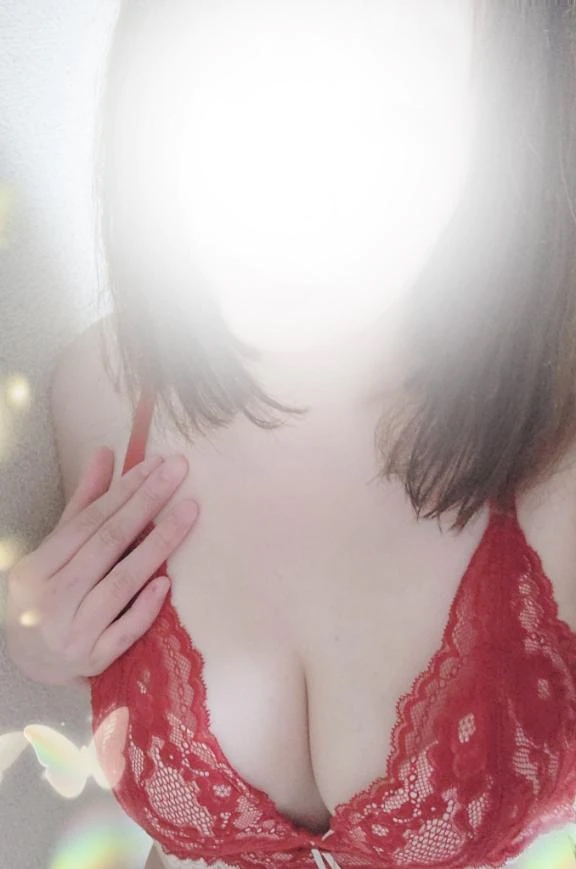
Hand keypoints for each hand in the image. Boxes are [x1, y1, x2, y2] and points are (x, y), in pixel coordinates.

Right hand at [4, 448, 198, 685]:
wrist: (31, 662)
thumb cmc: (47, 594)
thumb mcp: (56, 548)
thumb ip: (82, 503)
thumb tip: (105, 453)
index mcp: (35, 569)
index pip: (88, 522)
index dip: (124, 491)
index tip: (157, 465)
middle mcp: (50, 600)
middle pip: (107, 544)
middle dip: (146, 503)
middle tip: (179, 472)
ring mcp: (72, 634)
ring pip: (120, 584)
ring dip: (158, 546)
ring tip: (189, 512)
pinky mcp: (93, 661)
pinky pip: (124, 633)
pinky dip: (144, 607)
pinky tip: (166, 581)